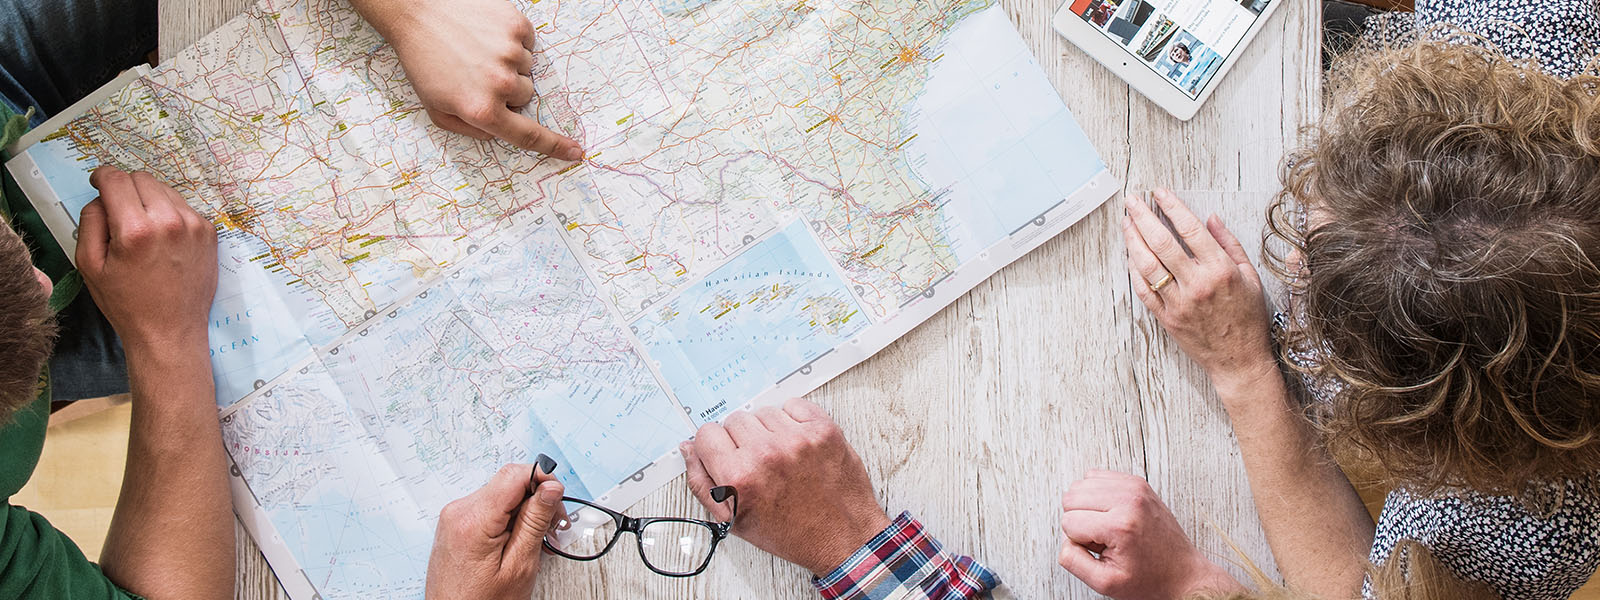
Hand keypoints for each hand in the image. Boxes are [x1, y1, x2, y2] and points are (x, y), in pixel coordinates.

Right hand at [76, 166, 217, 350]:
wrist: (170, 331)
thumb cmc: (127, 303)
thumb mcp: (90, 265)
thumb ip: (91, 221)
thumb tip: (101, 196)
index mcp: (136, 230)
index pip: (116, 179)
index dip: (102, 176)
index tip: (98, 181)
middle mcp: (169, 221)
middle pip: (141, 178)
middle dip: (125, 188)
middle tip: (118, 210)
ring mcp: (194, 225)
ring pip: (164, 189)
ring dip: (148, 199)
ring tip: (141, 228)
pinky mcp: (209, 232)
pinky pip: (183, 206)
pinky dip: (169, 213)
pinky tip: (162, 238)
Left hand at [361, 0, 583, 158]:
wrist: (415, 10)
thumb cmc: (422, 60)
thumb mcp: (436, 109)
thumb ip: (472, 130)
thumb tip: (500, 133)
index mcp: (481, 110)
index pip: (528, 135)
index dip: (554, 145)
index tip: (574, 151)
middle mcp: (500, 84)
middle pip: (526, 95)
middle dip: (508, 88)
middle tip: (477, 71)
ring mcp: (510, 52)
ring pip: (527, 67)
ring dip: (508, 61)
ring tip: (477, 48)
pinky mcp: (515, 25)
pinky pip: (528, 42)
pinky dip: (511, 39)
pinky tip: (486, 33)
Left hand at [425, 460, 563, 599]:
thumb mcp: (519, 565)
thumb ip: (534, 522)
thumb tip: (550, 488)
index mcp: (473, 521)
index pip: (514, 475)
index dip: (542, 479)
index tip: (557, 497)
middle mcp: (459, 512)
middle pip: (509, 483)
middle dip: (537, 500)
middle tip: (553, 527)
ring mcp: (454, 517)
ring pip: (501, 495)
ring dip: (524, 512)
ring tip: (537, 539)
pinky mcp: (456, 523)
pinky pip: (489, 508)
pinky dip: (509, 519)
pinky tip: (519, 539)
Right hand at [682, 398, 891, 575]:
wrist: (843, 539)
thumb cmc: (792, 534)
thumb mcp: (735, 520)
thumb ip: (703, 483)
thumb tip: (690, 449)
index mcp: (739, 476)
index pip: (707, 434)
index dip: (714, 446)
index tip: (725, 454)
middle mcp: (766, 453)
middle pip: (734, 420)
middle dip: (741, 439)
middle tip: (758, 463)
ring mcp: (797, 439)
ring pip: (763, 412)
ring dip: (767, 430)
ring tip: (780, 457)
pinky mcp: (823, 430)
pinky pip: (794, 405)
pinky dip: (793, 420)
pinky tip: (797, 445)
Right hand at [1058, 471, 1243, 599]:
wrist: (1182, 573)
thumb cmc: (1149, 578)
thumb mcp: (1105, 582)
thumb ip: (1073, 561)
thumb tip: (1065, 539)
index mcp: (1120, 525)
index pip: (1068, 522)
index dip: (1079, 541)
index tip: (1101, 550)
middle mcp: (1128, 500)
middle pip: (1071, 497)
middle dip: (1079, 521)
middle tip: (1103, 539)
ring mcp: (1134, 487)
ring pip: (1080, 485)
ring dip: (1087, 507)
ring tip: (1108, 526)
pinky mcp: (1137, 482)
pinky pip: (1096, 477)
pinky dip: (1096, 495)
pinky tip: (1110, 513)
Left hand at [1124, 189, 1276, 391]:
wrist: (1239, 359)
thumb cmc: (1248, 318)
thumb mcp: (1250, 277)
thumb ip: (1230, 244)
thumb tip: (1211, 218)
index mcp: (1220, 270)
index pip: (1191, 230)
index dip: (1172, 207)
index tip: (1159, 192)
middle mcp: (1197, 284)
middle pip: (1163, 243)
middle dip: (1144, 217)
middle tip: (1132, 200)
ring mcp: (1179, 302)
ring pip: (1148, 265)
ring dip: (1133, 240)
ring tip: (1126, 222)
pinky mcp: (1166, 318)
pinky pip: (1144, 290)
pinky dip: (1134, 270)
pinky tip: (1130, 254)